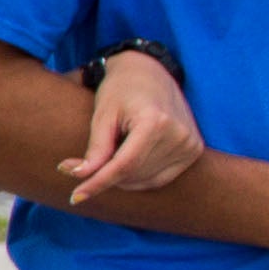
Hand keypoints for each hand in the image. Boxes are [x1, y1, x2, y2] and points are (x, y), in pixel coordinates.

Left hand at [59, 50, 203, 203]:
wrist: (151, 72)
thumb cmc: (120, 90)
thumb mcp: (103, 115)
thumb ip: (95, 149)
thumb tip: (78, 175)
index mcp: (156, 123)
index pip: (123, 166)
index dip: (97, 183)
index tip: (75, 198)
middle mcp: (179, 135)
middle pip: (134, 175)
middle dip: (106, 176)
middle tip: (85, 164)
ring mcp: (190, 145)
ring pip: (146, 180)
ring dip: (123, 178)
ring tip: (114, 151)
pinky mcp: (193, 151)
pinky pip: (161, 179)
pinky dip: (139, 178)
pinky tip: (128, 161)